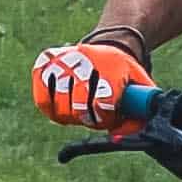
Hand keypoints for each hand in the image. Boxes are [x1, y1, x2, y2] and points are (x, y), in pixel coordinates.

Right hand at [30, 34, 151, 133]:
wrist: (103, 44)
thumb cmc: (121, 72)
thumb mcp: (139, 85)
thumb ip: (139, 112)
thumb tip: (117, 136)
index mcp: (110, 68)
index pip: (102, 103)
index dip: (104, 118)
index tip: (109, 118)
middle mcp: (83, 62)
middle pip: (79, 108)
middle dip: (88, 119)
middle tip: (94, 116)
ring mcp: (60, 62)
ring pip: (60, 108)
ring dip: (71, 117)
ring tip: (80, 111)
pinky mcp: (43, 65)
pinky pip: (42, 101)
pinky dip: (52, 110)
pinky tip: (62, 108)